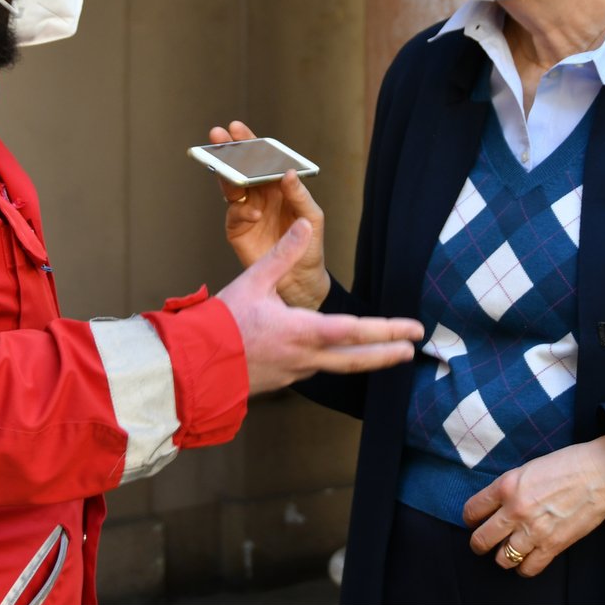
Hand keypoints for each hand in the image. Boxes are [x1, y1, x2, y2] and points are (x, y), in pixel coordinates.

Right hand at [208, 120, 330, 308]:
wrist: (299, 277)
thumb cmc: (308, 243)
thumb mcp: (312, 216)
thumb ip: (299, 194)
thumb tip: (286, 173)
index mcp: (276, 184)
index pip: (260, 158)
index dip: (249, 142)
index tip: (237, 128)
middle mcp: (258, 193)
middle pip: (240, 167)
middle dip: (228, 150)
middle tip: (218, 135)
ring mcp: (246, 209)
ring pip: (232, 186)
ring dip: (226, 173)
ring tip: (224, 164)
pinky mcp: (237, 229)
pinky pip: (235, 213)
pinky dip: (242, 210)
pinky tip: (254, 213)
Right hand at [216, 219, 422, 394]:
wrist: (191, 367)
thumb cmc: (220, 324)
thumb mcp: (253, 281)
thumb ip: (283, 253)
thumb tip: (304, 224)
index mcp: (301, 331)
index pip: (355, 332)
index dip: (387, 331)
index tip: (412, 332)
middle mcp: (304, 357)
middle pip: (356, 359)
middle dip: (387, 354)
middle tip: (413, 352)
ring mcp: (294, 373)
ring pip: (336, 366)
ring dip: (362, 359)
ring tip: (383, 353)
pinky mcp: (282, 380)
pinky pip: (313, 368)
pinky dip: (331, 361)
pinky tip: (333, 354)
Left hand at [462, 435, 604, 577]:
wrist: (598, 474)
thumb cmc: (566, 465)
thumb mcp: (527, 468)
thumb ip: (508, 487)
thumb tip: (495, 504)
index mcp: (506, 486)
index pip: (472, 511)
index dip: (470, 518)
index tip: (474, 521)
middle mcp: (515, 510)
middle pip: (481, 540)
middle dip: (479, 543)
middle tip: (483, 542)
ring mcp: (533, 531)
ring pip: (502, 559)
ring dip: (503, 556)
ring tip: (508, 551)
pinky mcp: (552, 546)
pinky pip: (528, 569)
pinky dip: (524, 568)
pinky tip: (526, 559)